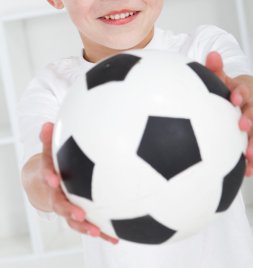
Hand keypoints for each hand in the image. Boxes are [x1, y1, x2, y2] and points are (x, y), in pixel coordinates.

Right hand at [40, 122, 118, 243]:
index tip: (54, 179)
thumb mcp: (49, 149)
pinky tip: (115, 238)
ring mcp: (69, 206)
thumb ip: (48, 138)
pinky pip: (89, 224)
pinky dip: (101, 232)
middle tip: (78, 213)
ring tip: (98, 232)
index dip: (50, 177)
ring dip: (85, 227)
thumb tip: (46, 124)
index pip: (47, 175)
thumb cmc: (53, 163)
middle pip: (60, 205)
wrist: (47, 182)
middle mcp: (58, 195)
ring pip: (74, 220)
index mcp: (50, 177)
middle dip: (68, 210)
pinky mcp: (80, 214)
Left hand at [206, 51, 252, 176]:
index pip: (244, 92)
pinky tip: (247, 171)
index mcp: (245, 93)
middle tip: (243, 127)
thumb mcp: (223, 79)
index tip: (234, 99)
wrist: (248, 97)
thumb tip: (212, 55)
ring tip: (249, 157)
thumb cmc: (231, 91)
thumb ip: (216, 70)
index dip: (241, 95)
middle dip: (251, 121)